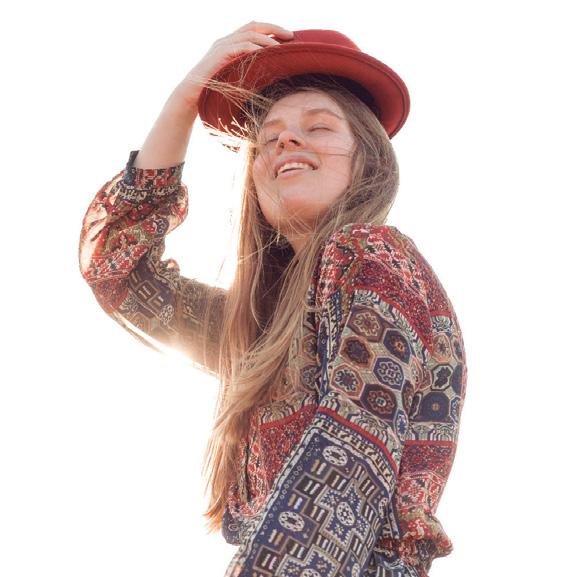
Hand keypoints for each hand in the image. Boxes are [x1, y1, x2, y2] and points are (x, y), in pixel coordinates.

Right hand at [176, 21, 293, 105]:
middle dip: (274, 28)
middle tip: (290, 36)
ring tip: (281, 47)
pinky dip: (255, 48)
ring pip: (248, 34)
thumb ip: (247, 72)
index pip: (253, 29)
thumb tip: (268, 78)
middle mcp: (225, 40)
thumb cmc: (213, 92)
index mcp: (230, 44)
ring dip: (267, 39)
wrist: (192, 96)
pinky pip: (241, 46)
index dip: (271, 30)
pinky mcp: (219, 55)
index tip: (287, 37)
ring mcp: (222, 46)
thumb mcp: (234, 78)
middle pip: (253, 25)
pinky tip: (266, 54)